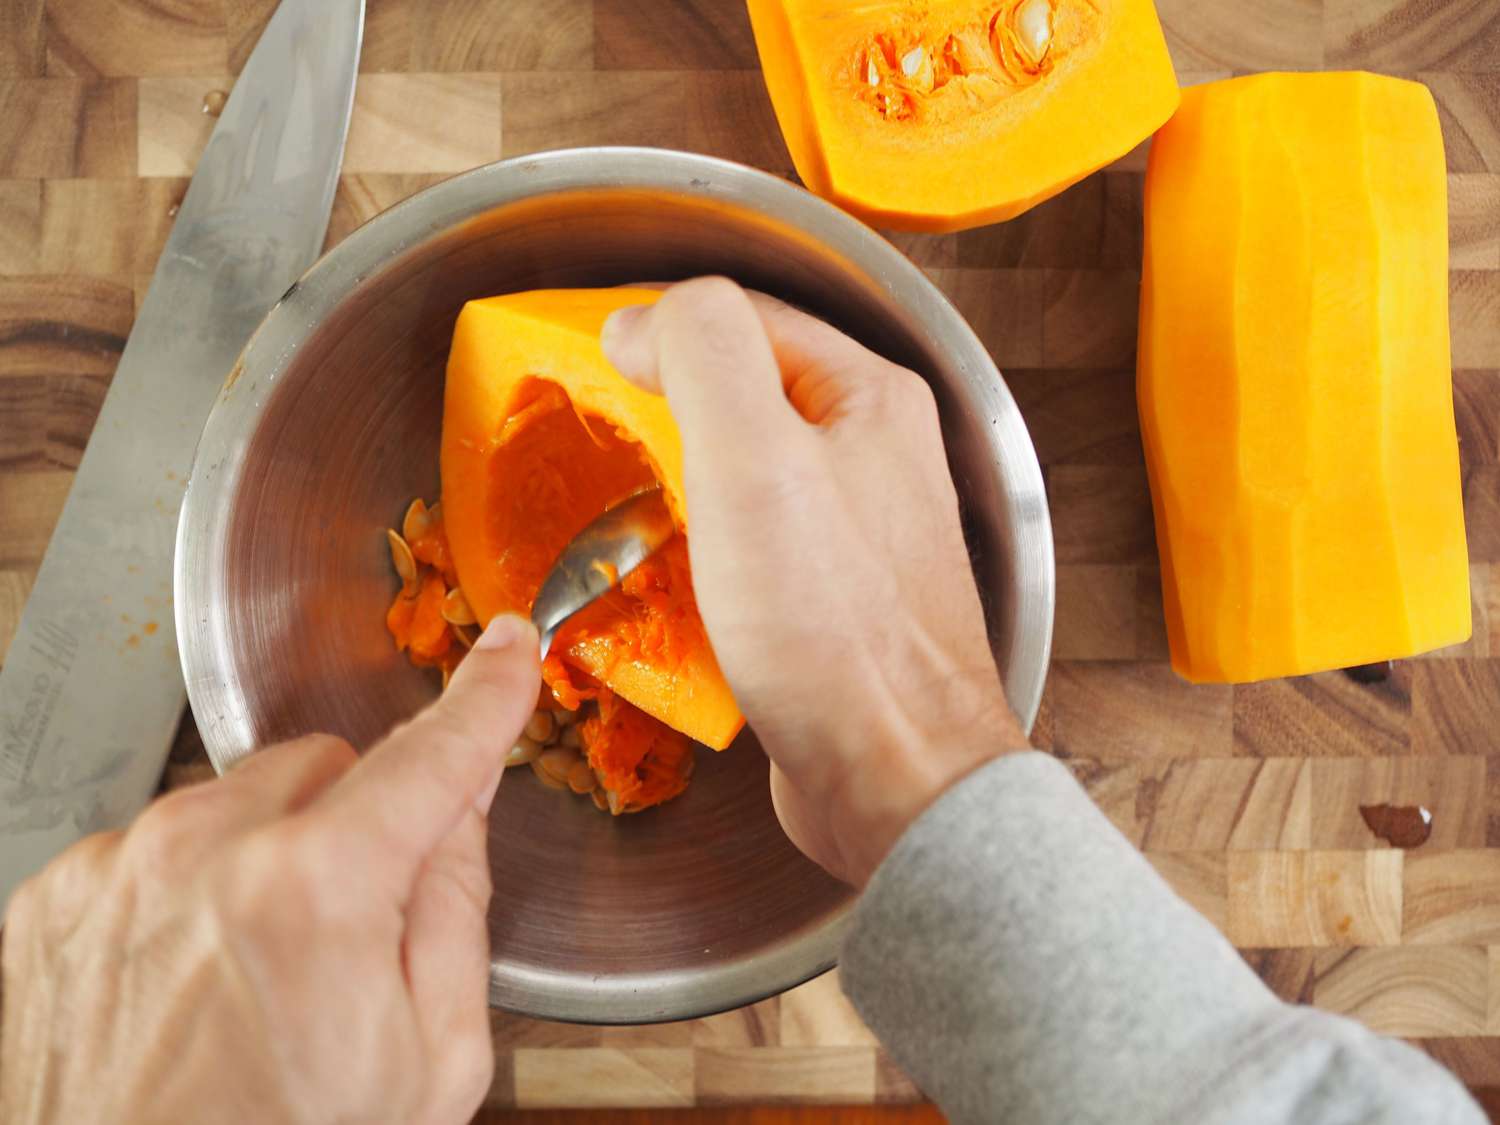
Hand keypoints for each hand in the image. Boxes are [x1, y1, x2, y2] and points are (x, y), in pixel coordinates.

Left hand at [0, 616, 538, 1124]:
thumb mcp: (433, 1061)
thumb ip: (457, 908)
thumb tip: (457, 805)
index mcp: (314, 892)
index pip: (430, 757)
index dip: (485, 698)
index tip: (510, 651)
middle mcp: (201, 853)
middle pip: (327, 767)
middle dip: (358, 821)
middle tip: (355, 927)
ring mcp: (116, 868)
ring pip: (239, 798)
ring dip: (270, 851)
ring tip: (256, 970)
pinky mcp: (56, 894)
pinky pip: (158, 841)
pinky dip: (191, 886)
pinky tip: (190, 975)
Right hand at [602, 278, 1028, 885]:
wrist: (893, 775)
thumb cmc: (833, 624)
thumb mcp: (755, 456)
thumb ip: (704, 351)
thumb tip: (643, 322)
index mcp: (871, 399)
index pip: (752, 318)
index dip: (667, 327)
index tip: (596, 363)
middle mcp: (876, 458)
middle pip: (752, 394)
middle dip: (670, 405)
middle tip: (600, 431)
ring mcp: (860, 535)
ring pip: (750, 477)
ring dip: (681, 482)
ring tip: (620, 503)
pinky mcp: (836, 604)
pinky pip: (755, 550)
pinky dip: (702, 551)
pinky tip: (665, 579)